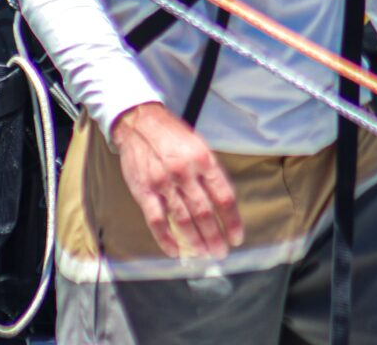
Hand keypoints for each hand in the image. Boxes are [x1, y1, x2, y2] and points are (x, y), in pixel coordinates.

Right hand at [111, 102, 243, 259]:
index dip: (232, 221)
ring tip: (204, 254)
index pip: (224, 197)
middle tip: (221, 253)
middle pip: (205, 213)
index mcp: (204, 159)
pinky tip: (176, 251)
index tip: (236, 237)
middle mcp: (186, 172)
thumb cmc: (173, 135)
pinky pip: (157, 221)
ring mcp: (164, 183)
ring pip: (183, 220)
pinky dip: (166, 240)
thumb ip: (210, 172)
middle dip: (215, 237)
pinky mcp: (145, 191)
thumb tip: (222, 203)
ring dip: (196, 241)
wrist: (140, 123)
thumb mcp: (199, 145)